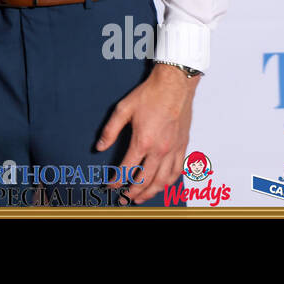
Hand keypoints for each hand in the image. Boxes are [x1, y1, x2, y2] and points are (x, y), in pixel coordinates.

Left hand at [97, 63, 198, 203]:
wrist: (175, 85)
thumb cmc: (150, 95)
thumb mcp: (123, 109)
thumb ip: (110, 131)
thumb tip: (99, 147)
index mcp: (143, 141)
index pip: (127, 169)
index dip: (117, 181)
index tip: (111, 186)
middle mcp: (160, 149)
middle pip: (146, 180)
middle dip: (134, 192)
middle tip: (125, 198)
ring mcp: (174, 149)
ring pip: (164, 180)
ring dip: (152, 192)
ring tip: (142, 197)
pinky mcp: (183, 146)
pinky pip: (178, 171)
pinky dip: (169, 182)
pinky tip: (163, 184)